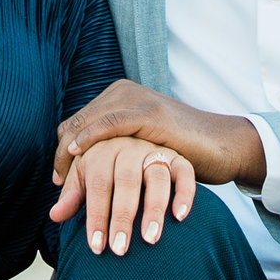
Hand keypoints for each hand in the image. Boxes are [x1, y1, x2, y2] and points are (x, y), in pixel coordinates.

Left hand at [53, 130, 197, 256]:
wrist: (133, 140)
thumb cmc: (104, 167)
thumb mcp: (86, 175)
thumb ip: (74, 195)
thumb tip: (55, 216)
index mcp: (103, 150)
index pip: (98, 184)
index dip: (96, 215)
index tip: (97, 246)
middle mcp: (130, 147)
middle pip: (126, 181)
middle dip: (122, 217)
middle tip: (120, 249)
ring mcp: (155, 151)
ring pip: (156, 178)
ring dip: (153, 210)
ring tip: (149, 240)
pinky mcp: (179, 158)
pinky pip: (185, 173)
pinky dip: (184, 194)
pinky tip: (180, 218)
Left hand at [55, 79, 264, 192]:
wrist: (220, 146)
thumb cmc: (180, 154)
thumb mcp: (138, 152)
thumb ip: (109, 159)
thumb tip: (75, 187)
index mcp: (117, 98)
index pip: (75, 124)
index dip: (62, 153)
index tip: (60, 182)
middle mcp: (123, 92)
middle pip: (77, 124)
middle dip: (63, 156)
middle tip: (59, 186)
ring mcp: (137, 99)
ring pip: (88, 123)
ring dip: (73, 156)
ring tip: (64, 184)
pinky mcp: (150, 112)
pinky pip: (111, 123)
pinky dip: (90, 139)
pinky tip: (78, 156)